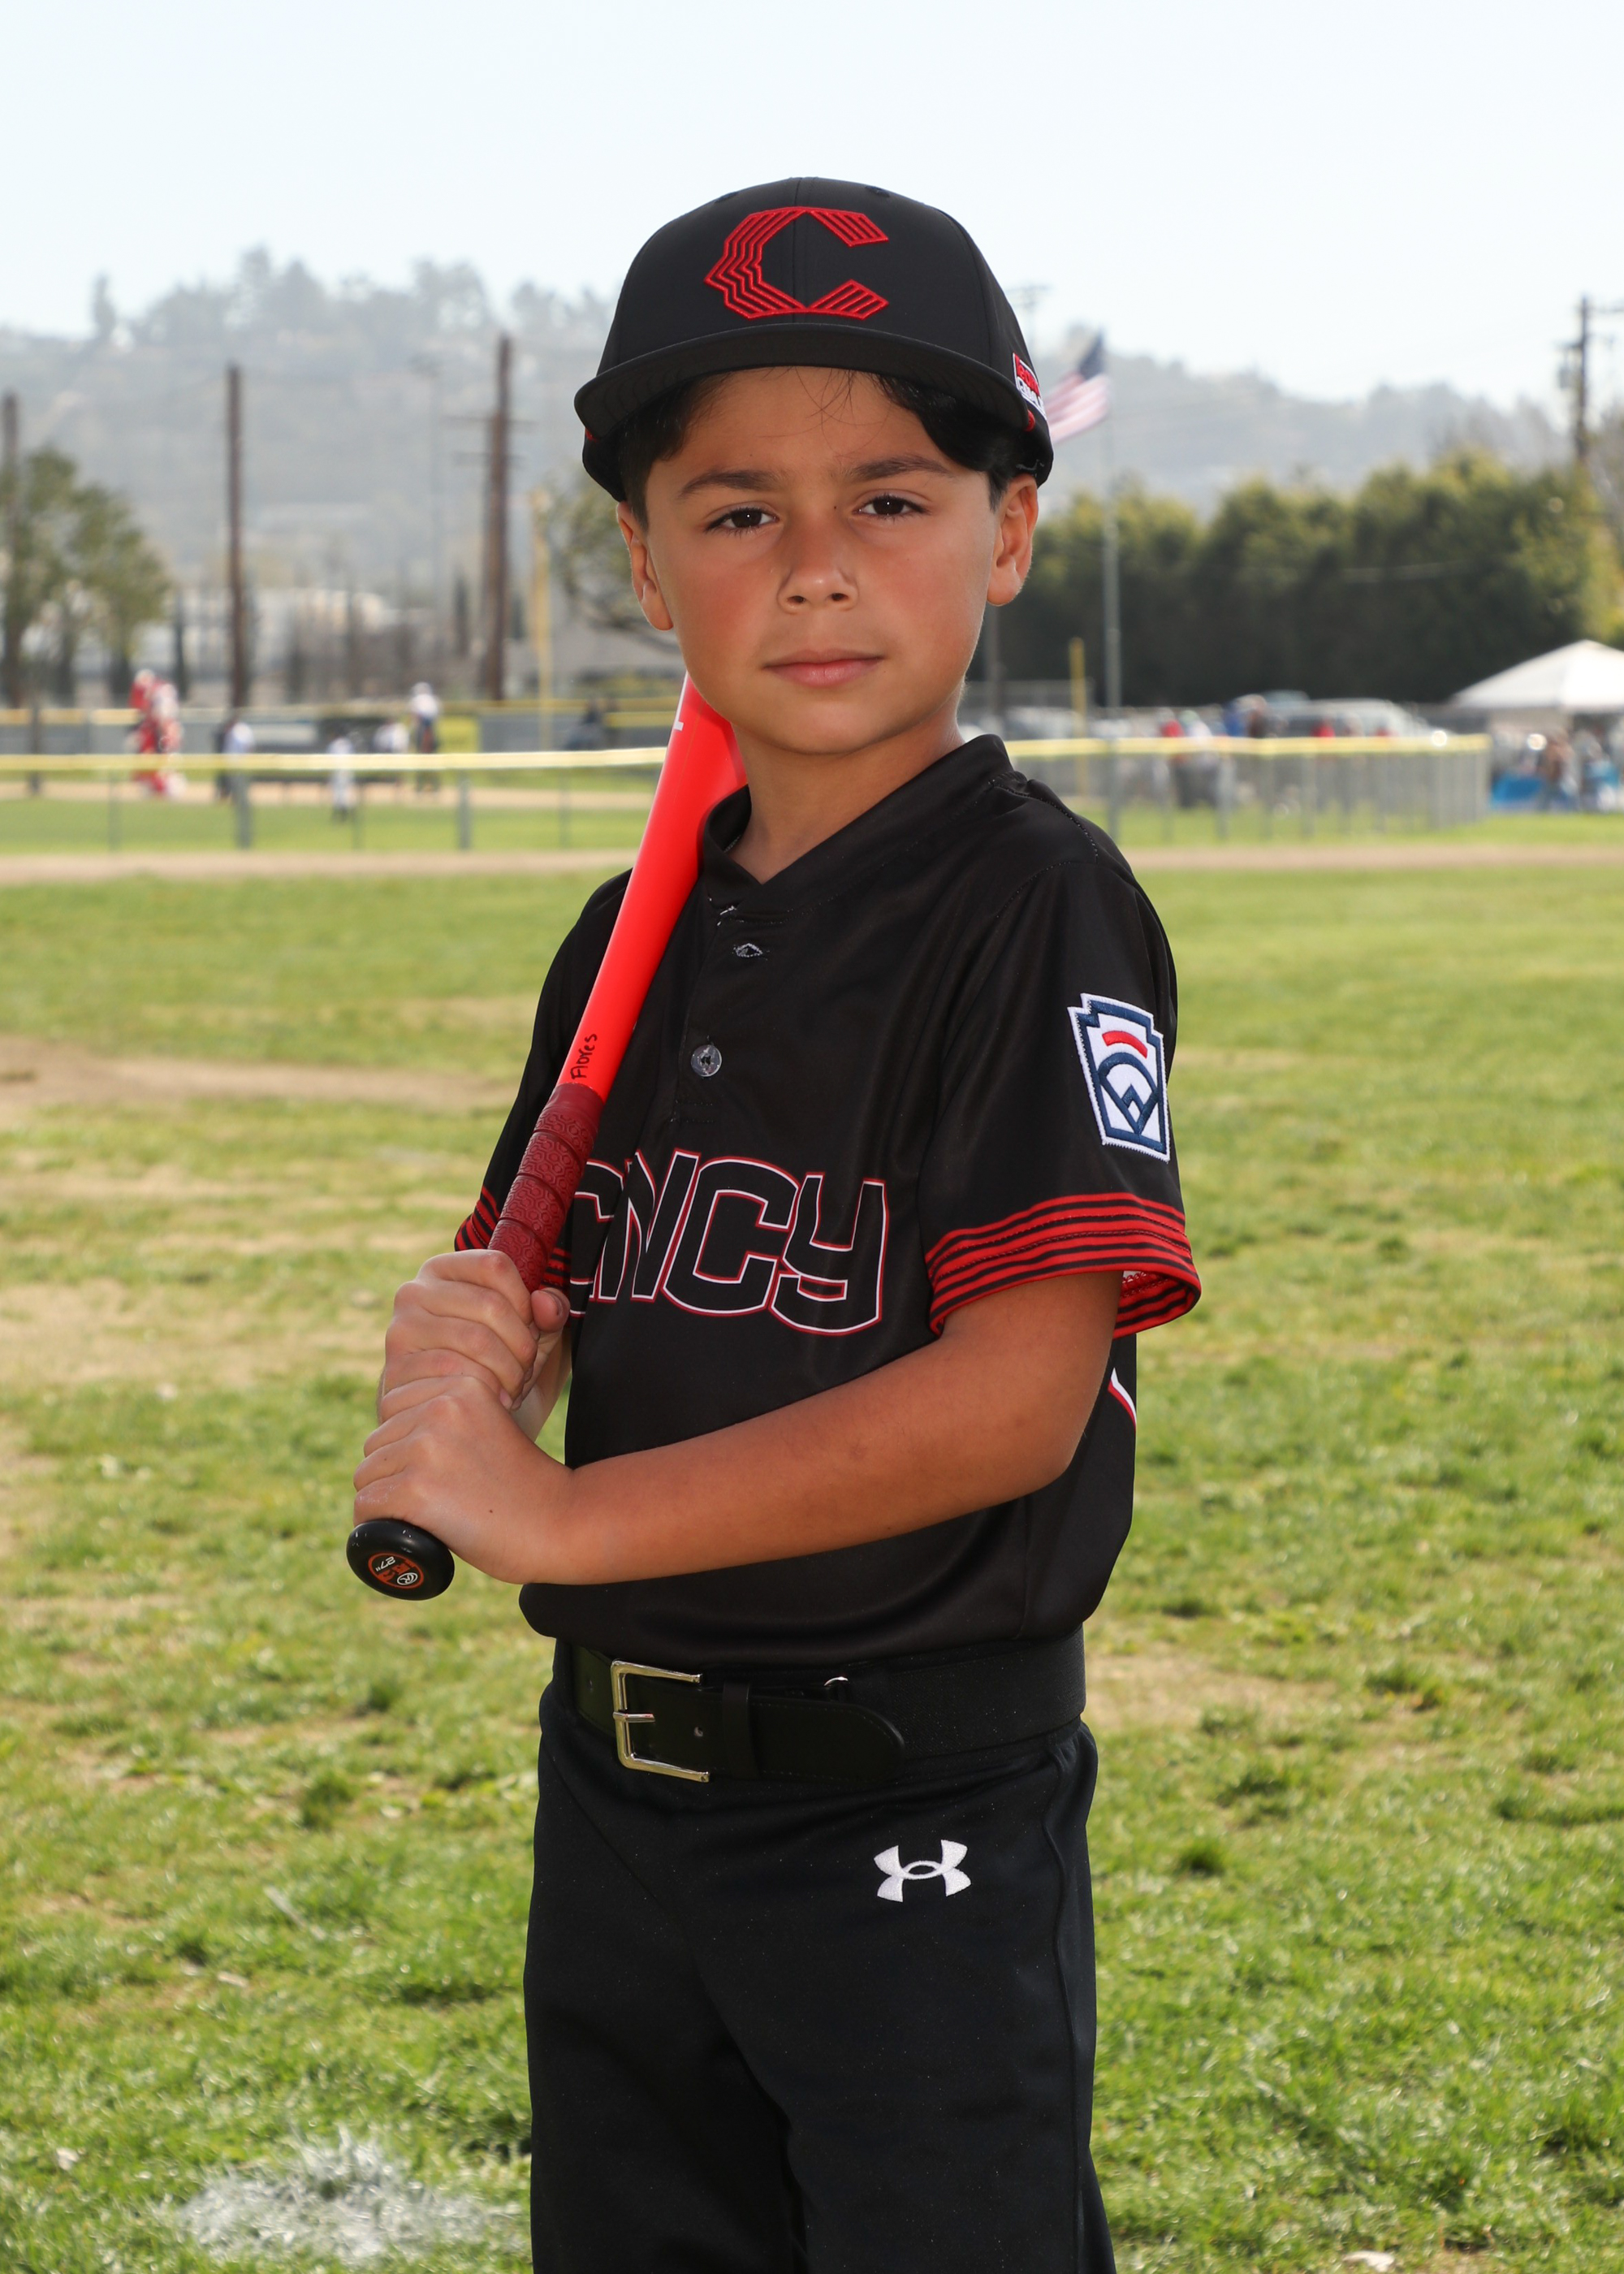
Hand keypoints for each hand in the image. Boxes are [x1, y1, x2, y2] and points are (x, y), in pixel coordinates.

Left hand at [353, 1373, 578, 1583]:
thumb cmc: (523, 1484)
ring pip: (368, 1475)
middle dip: (397, 1473)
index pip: (393, 1409)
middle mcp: (440, 1407)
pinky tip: (414, 1528)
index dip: (409, 1445)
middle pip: (377, 1443)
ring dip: (389, 1499)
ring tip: (437, 1512)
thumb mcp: (488, 1424)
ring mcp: (427, 1447)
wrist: (560, 1523)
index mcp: (460, 1385)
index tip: (444, 1469)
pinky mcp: (416, 1488)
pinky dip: (378, 1525)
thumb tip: (387, 1436)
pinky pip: (367, 1506)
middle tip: (445, 1496)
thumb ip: (446, 1417)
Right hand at [380, 1249, 568, 1411]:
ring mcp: (402, 1328)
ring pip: (476, 1339)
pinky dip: (485, 1388)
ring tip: (515, 1388)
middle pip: (490, 1304)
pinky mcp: (396, 1367)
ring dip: (509, 1371)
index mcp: (444, 1270)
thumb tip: (545, 1303)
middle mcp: (414, 1291)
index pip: (495, 1265)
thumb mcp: (531, 1332)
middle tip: (527, 1369)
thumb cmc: (496, 1363)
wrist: (454, 1415)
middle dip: (522, 1344)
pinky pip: (453, 1371)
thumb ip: (550, 1311)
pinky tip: (494, 1400)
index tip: (531, 1329)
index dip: (524, 1300)